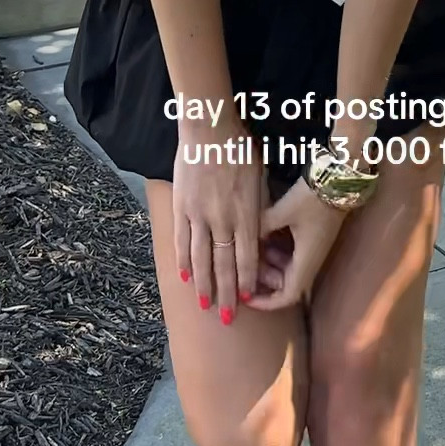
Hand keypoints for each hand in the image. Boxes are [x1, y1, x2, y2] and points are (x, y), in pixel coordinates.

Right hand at [171, 117, 282, 318]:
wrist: (210, 128)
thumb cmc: (241, 148)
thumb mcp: (261, 176)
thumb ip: (260, 206)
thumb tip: (263, 232)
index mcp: (246, 212)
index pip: (249, 256)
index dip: (248, 280)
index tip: (249, 299)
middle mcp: (223, 219)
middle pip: (224, 264)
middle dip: (228, 293)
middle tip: (228, 318)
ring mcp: (199, 215)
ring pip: (201, 258)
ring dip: (204, 285)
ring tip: (205, 305)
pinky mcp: (182, 207)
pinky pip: (182, 240)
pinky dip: (183, 260)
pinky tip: (184, 277)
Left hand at [244, 177, 348, 312]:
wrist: (338, 180)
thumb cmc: (312, 199)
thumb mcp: (282, 211)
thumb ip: (260, 227)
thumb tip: (242, 238)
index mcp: (305, 262)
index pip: (286, 297)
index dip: (265, 301)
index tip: (246, 296)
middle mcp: (311, 260)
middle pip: (285, 284)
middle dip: (264, 279)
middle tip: (246, 264)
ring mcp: (314, 249)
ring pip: (288, 269)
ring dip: (270, 264)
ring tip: (254, 248)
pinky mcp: (314, 238)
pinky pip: (292, 255)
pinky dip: (278, 252)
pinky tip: (265, 236)